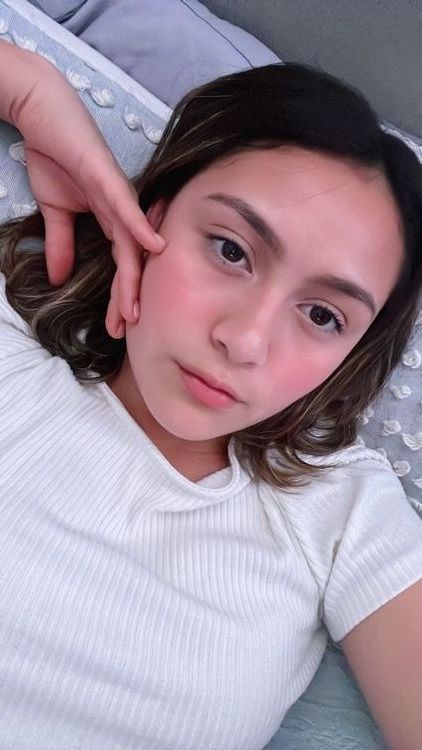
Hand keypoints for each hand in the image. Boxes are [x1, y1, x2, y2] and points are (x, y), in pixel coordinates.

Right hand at [9, 47, 165, 337]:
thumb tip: (57, 278)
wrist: (43, 115)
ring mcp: (118, 194)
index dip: (121, 296)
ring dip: (135, 277)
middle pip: (132, 262)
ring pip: (132, 243)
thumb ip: (60, 244)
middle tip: (126, 330)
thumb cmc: (55, 157)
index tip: (117, 326)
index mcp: (112, 220)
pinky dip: (142, 227)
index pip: (121, 266)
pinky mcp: (108, 177)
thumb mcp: (54, 212)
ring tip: (136, 309)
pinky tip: (157, 248)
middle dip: (129, 298)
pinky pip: (128, 206)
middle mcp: (122, 211)